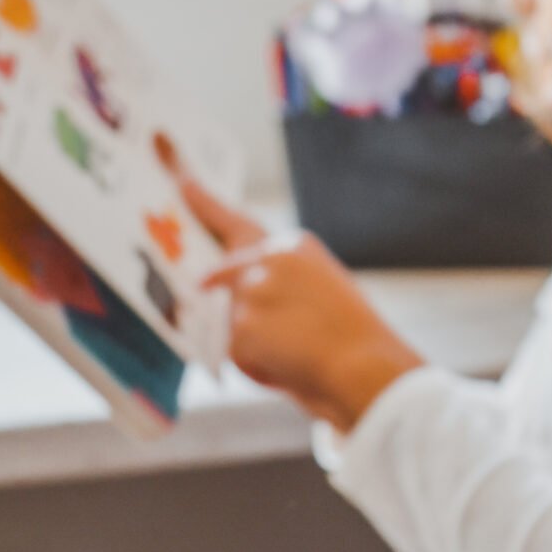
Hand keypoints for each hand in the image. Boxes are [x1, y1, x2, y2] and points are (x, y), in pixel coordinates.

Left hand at [183, 177, 418, 430]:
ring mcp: (254, 289)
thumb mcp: (325, 292)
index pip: (237, 222)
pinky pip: (238, 354)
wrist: (368, 368)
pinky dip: (259, 368)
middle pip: (224, 277)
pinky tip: (290, 366)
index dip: (205, 204)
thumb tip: (242, 305)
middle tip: (233, 299)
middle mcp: (270, 258)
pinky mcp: (243, 324)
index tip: (183, 183)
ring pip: (234, 323)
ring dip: (257, 344)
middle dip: (223, 290)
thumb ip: (282, 285)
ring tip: (301, 353)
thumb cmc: (355, 340)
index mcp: (295, 245)